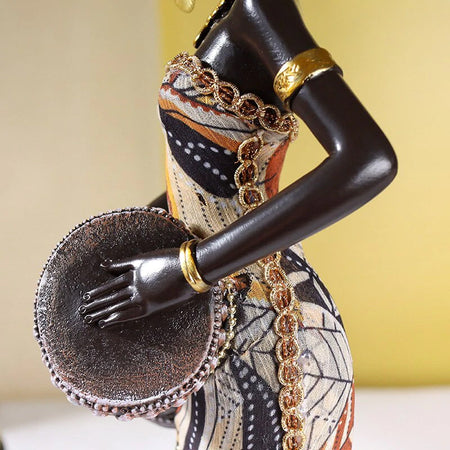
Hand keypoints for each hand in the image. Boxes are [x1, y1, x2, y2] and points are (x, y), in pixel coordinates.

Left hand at [78, 248, 195, 327]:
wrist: (189, 269)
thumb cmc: (170, 259)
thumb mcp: (145, 257)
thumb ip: (124, 262)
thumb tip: (103, 264)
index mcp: (133, 272)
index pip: (110, 284)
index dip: (98, 291)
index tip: (86, 297)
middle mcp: (133, 285)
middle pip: (110, 296)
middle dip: (95, 303)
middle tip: (82, 310)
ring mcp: (140, 297)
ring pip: (115, 306)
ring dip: (101, 312)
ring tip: (88, 318)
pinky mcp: (149, 307)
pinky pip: (127, 315)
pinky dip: (114, 319)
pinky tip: (104, 323)